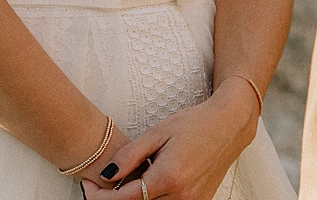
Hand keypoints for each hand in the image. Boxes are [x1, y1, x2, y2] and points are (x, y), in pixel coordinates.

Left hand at [80, 83, 258, 199]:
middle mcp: (181, 197)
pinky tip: (146, 183)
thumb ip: (130, 156)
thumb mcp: (157, 132)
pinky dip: (151, 199)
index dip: (99, 196)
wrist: (229, 126)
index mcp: (167, 178)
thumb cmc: (193, 124)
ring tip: (124, 181)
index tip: (87, 185)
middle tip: (100, 185)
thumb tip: (106, 175)